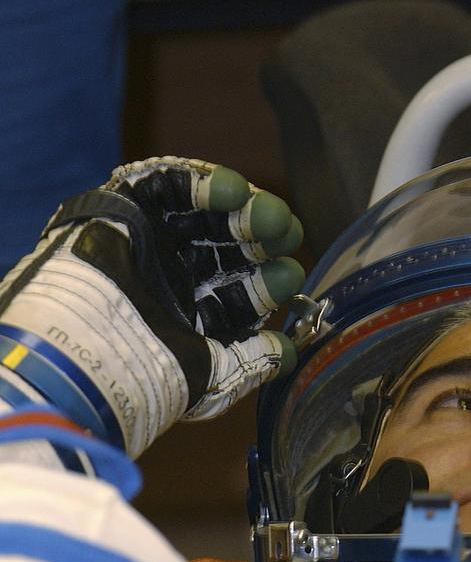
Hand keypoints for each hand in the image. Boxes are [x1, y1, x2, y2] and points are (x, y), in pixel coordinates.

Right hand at [0, 156, 304, 457]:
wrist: (91, 350)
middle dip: (263, 241)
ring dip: (242, 211)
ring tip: (267, 213)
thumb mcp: (212, 377)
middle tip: (287, 233)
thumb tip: (289, 352)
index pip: (241, 295)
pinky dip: (203, 184)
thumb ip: (253, 361)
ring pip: (207, 218)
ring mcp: (153, 245)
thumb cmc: (149, 373)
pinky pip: (169, 189)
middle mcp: (175, 281)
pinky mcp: (127, 210)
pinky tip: (231, 190)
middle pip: (231, 252)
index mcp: (193, 320)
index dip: (269, 285)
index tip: (290, 275)